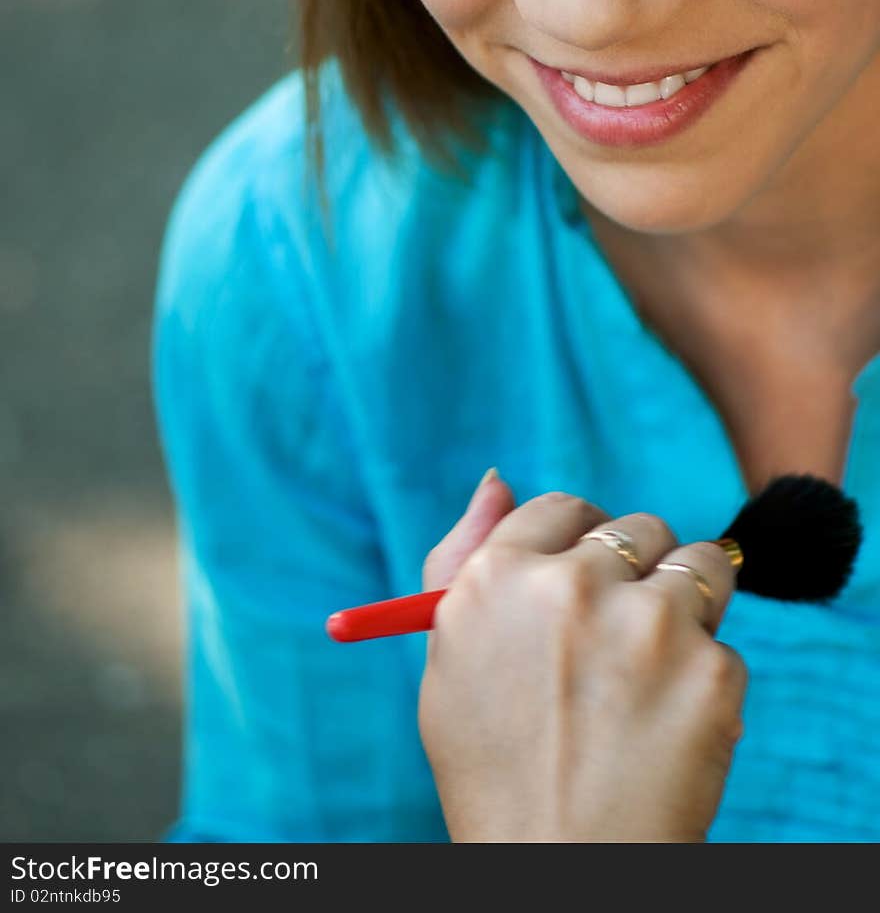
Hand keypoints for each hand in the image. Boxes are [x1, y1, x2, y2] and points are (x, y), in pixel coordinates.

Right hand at [418, 483, 746, 841]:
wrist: (560, 869)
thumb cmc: (495, 764)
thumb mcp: (449, 657)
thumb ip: (463, 558)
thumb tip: (498, 477)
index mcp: (498, 576)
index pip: (563, 509)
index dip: (582, 544)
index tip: (590, 580)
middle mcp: (571, 585)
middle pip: (637, 527)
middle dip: (637, 571)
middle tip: (621, 640)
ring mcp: (648, 625)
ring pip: (699, 563)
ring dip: (689, 603)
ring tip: (656, 671)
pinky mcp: (710, 670)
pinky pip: (724, 641)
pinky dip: (706, 677)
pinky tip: (669, 725)